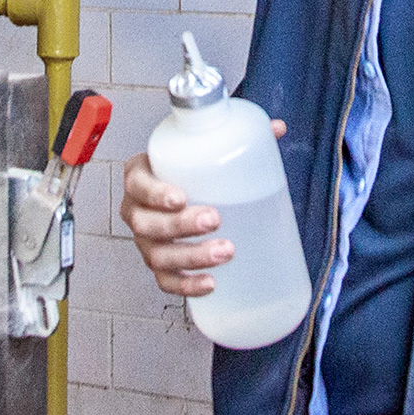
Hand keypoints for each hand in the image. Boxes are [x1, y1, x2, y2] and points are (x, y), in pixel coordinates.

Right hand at [121, 121, 286, 296]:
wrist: (179, 189)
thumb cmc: (187, 169)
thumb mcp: (203, 149)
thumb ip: (235, 137)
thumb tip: (276, 128)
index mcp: (140, 176)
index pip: (137, 184)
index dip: (154, 193)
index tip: (181, 196)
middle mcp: (137, 210)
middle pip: (146, 223)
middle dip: (180, 225)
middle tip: (214, 220)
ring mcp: (146, 241)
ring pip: (157, 255)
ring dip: (189, 257)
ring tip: (224, 253)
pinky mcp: (160, 264)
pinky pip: (165, 281)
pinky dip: (186, 286)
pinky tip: (211, 284)